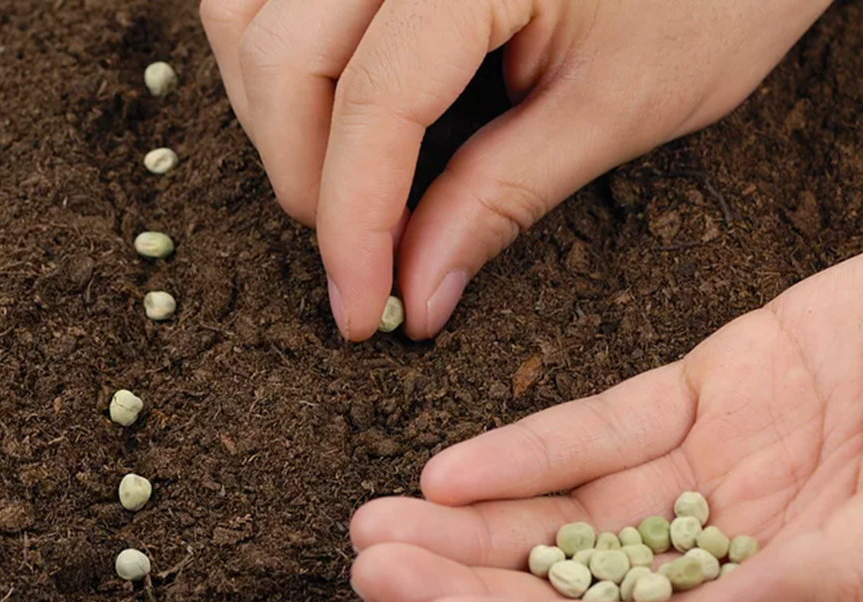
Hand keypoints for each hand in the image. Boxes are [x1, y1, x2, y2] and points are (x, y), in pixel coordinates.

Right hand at [201, 0, 832, 339]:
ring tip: (333, 176)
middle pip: (281, 51)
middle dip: (298, 173)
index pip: (372, 103)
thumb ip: (500, 196)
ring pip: (244, 7)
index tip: (357, 310)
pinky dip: (275, 48)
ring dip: (269, 104)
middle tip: (354, 255)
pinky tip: (322, 98)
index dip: (351, 223)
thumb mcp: (617, 107)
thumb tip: (415, 291)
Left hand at [348, 223, 862, 601]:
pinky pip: (608, 427)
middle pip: (581, 595)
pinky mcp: (709, 395)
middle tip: (372, 571)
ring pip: (572, 514)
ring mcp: (717, 478)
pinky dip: (534, 446)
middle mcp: (737, 565)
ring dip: (472, 525)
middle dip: (471, 590)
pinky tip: (454, 468)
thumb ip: (846, 584)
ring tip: (377, 526)